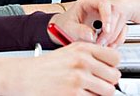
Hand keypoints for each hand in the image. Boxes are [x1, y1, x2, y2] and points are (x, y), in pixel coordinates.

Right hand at [0, 43, 120, 94]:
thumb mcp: (68, 53)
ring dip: (101, 92)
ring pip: (108, 90)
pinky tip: (79, 94)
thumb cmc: (45, 66)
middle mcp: (82, 61)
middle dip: (108, 81)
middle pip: (114, 75)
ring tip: (89, 90)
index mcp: (82, 48)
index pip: (115, 57)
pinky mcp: (73, 94)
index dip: (113, 65)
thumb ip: (90, 56)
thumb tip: (110, 66)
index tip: (108, 69)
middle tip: (98, 83)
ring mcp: (78, 78)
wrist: (24, 77)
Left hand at [49, 0, 126, 47]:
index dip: (107, 16)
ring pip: (120, 23)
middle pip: (114, 14)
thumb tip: (92, 35)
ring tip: (102, 46)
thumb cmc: (66, 25)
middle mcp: (99, 5)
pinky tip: (108, 46)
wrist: (66, 29)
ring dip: (113, 38)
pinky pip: (122, 30)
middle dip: (110, 32)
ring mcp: (108, 13)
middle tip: (101, 43)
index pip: (103, 3)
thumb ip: (79, 31)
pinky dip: (117, 40)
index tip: (106, 30)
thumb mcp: (69, 28)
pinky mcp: (113, 22)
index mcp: (88, 1)